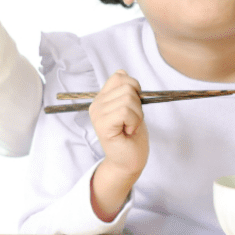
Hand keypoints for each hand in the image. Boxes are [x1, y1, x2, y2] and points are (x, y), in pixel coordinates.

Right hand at [89, 70, 148, 221]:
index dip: (134, 88)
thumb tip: (123, 73)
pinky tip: (128, 132)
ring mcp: (97, 114)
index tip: (134, 106)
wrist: (129, 162)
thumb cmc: (132, 137)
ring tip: (130, 127)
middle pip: (127, 86)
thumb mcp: (131, 109)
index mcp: (102, 99)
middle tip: (132, 121)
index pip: (119, 76)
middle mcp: (96, 104)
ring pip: (128, 99)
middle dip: (138, 104)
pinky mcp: (102, 124)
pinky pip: (125, 111)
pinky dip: (134, 122)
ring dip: (137, 115)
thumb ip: (125, 91)